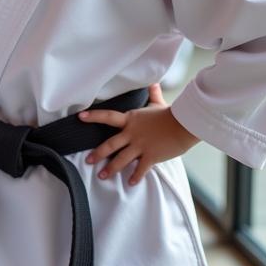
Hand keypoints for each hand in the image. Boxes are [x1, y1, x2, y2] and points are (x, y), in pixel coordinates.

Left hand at [82, 102, 198, 184]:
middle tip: (88, 161)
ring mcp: (140, 146)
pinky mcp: (151, 156)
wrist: (185, 125)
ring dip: (111, 169)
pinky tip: (130, 183)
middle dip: (97, 154)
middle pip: (109, 145)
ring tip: (102, 176)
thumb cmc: (171, 114)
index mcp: (130, 120)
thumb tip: (154, 82)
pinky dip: (135, 176)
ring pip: (121, 159)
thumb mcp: (158, 103)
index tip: (80, 117)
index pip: (107, 116)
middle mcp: (132, 133)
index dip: (93, 116)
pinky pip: (140, 169)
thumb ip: (152, 94)